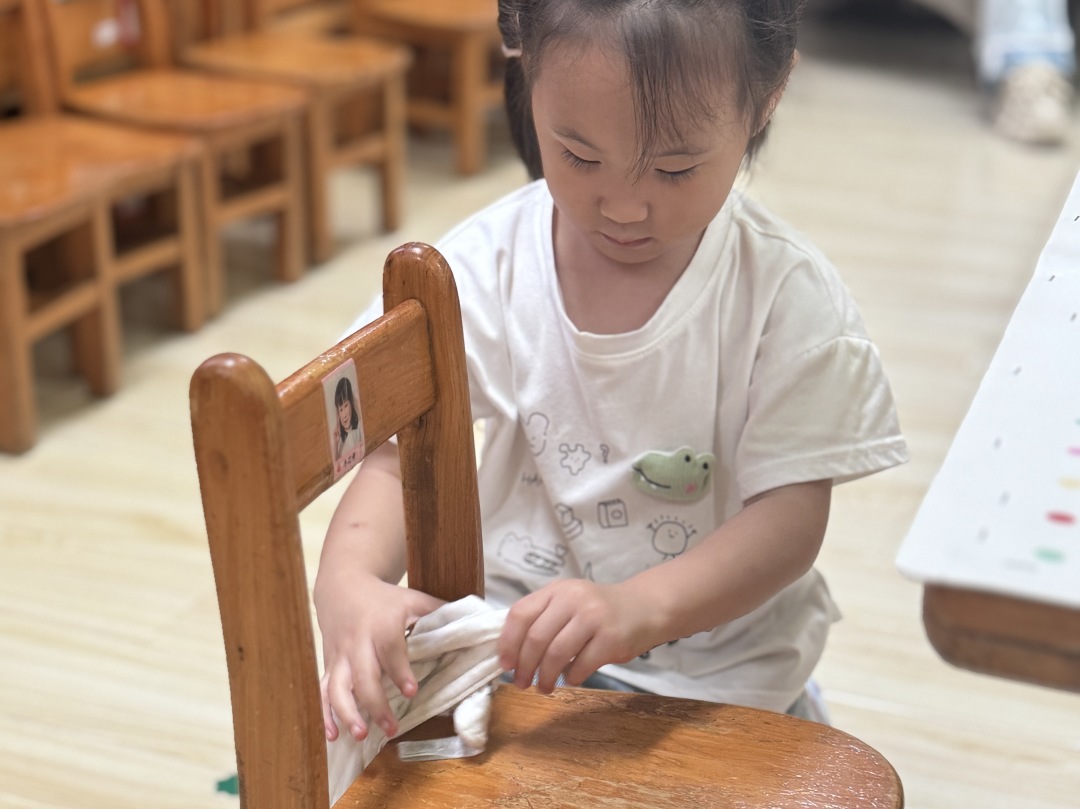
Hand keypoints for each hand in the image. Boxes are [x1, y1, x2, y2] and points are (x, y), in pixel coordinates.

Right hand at [316, 575, 442, 741]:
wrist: (342, 586)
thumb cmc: (384, 599)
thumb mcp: (412, 599)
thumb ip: (438, 613)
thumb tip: (474, 625)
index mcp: (381, 624)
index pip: (390, 649)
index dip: (399, 670)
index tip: (412, 691)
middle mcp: (358, 641)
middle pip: (363, 675)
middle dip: (375, 703)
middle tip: (391, 727)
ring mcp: (340, 655)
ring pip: (337, 687)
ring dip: (347, 712)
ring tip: (360, 734)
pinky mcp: (328, 665)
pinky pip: (322, 691)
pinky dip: (325, 714)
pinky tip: (332, 735)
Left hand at [497, 579, 659, 693]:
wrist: (645, 607)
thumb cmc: (599, 610)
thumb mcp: (569, 602)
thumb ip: (543, 618)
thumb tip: (511, 653)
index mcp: (557, 590)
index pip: (521, 613)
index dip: (508, 642)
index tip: (505, 664)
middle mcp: (573, 599)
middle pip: (536, 638)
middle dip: (525, 666)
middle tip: (522, 683)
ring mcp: (594, 617)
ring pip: (556, 654)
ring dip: (546, 677)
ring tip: (544, 687)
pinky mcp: (611, 639)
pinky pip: (581, 666)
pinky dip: (571, 678)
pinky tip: (571, 678)